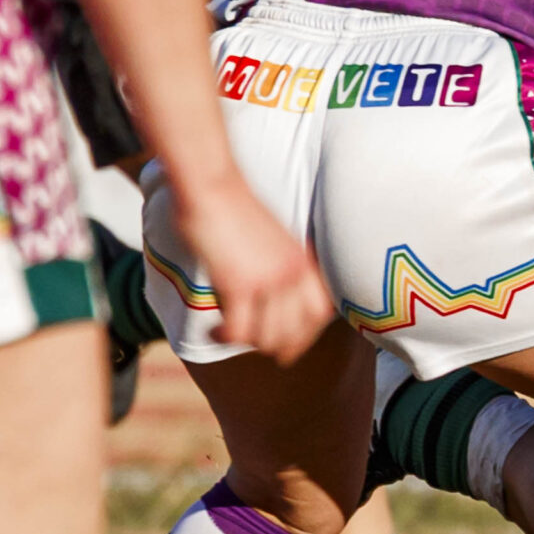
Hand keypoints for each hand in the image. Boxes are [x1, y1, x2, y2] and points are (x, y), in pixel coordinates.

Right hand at [171, 175, 331, 363]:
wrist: (212, 187)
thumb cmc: (234, 209)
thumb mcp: (274, 238)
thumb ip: (281, 265)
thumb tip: (274, 297)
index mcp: (304, 261)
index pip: (322, 314)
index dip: (307, 334)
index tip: (288, 342)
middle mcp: (293, 273)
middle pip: (296, 333)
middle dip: (274, 347)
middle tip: (252, 342)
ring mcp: (269, 280)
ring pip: (268, 338)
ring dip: (246, 343)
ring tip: (227, 333)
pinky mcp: (240, 284)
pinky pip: (239, 331)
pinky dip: (225, 337)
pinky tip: (214, 329)